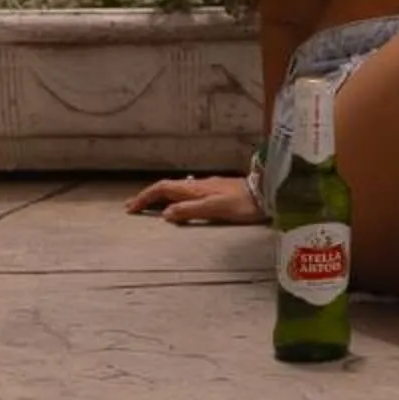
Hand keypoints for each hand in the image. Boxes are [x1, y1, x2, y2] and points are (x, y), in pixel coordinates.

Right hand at [126, 173, 264, 225]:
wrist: (267, 194)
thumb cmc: (243, 204)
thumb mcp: (215, 209)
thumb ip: (190, 210)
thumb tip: (165, 214)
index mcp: (196, 189)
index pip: (163, 188)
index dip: (146, 197)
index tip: (131, 208)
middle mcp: (199, 185)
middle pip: (167, 188)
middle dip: (148, 197)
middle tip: (133, 207)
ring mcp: (208, 187)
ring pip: (177, 190)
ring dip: (161, 198)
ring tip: (149, 208)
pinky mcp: (216, 192)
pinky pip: (188, 194)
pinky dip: (175, 199)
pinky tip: (177, 205)